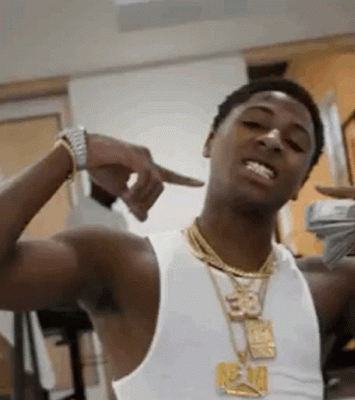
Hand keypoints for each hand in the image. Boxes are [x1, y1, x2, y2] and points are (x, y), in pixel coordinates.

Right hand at [85, 134, 204, 220]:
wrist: (81, 154)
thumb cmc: (100, 168)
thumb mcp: (120, 192)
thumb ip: (134, 203)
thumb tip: (144, 219)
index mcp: (147, 167)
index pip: (170, 176)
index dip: (186, 181)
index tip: (201, 183)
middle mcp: (148, 159)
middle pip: (162, 186)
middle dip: (150, 201)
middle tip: (133, 208)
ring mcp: (143, 155)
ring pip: (156, 182)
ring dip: (144, 197)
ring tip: (128, 202)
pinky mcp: (135, 154)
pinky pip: (146, 176)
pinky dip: (139, 189)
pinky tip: (128, 194)